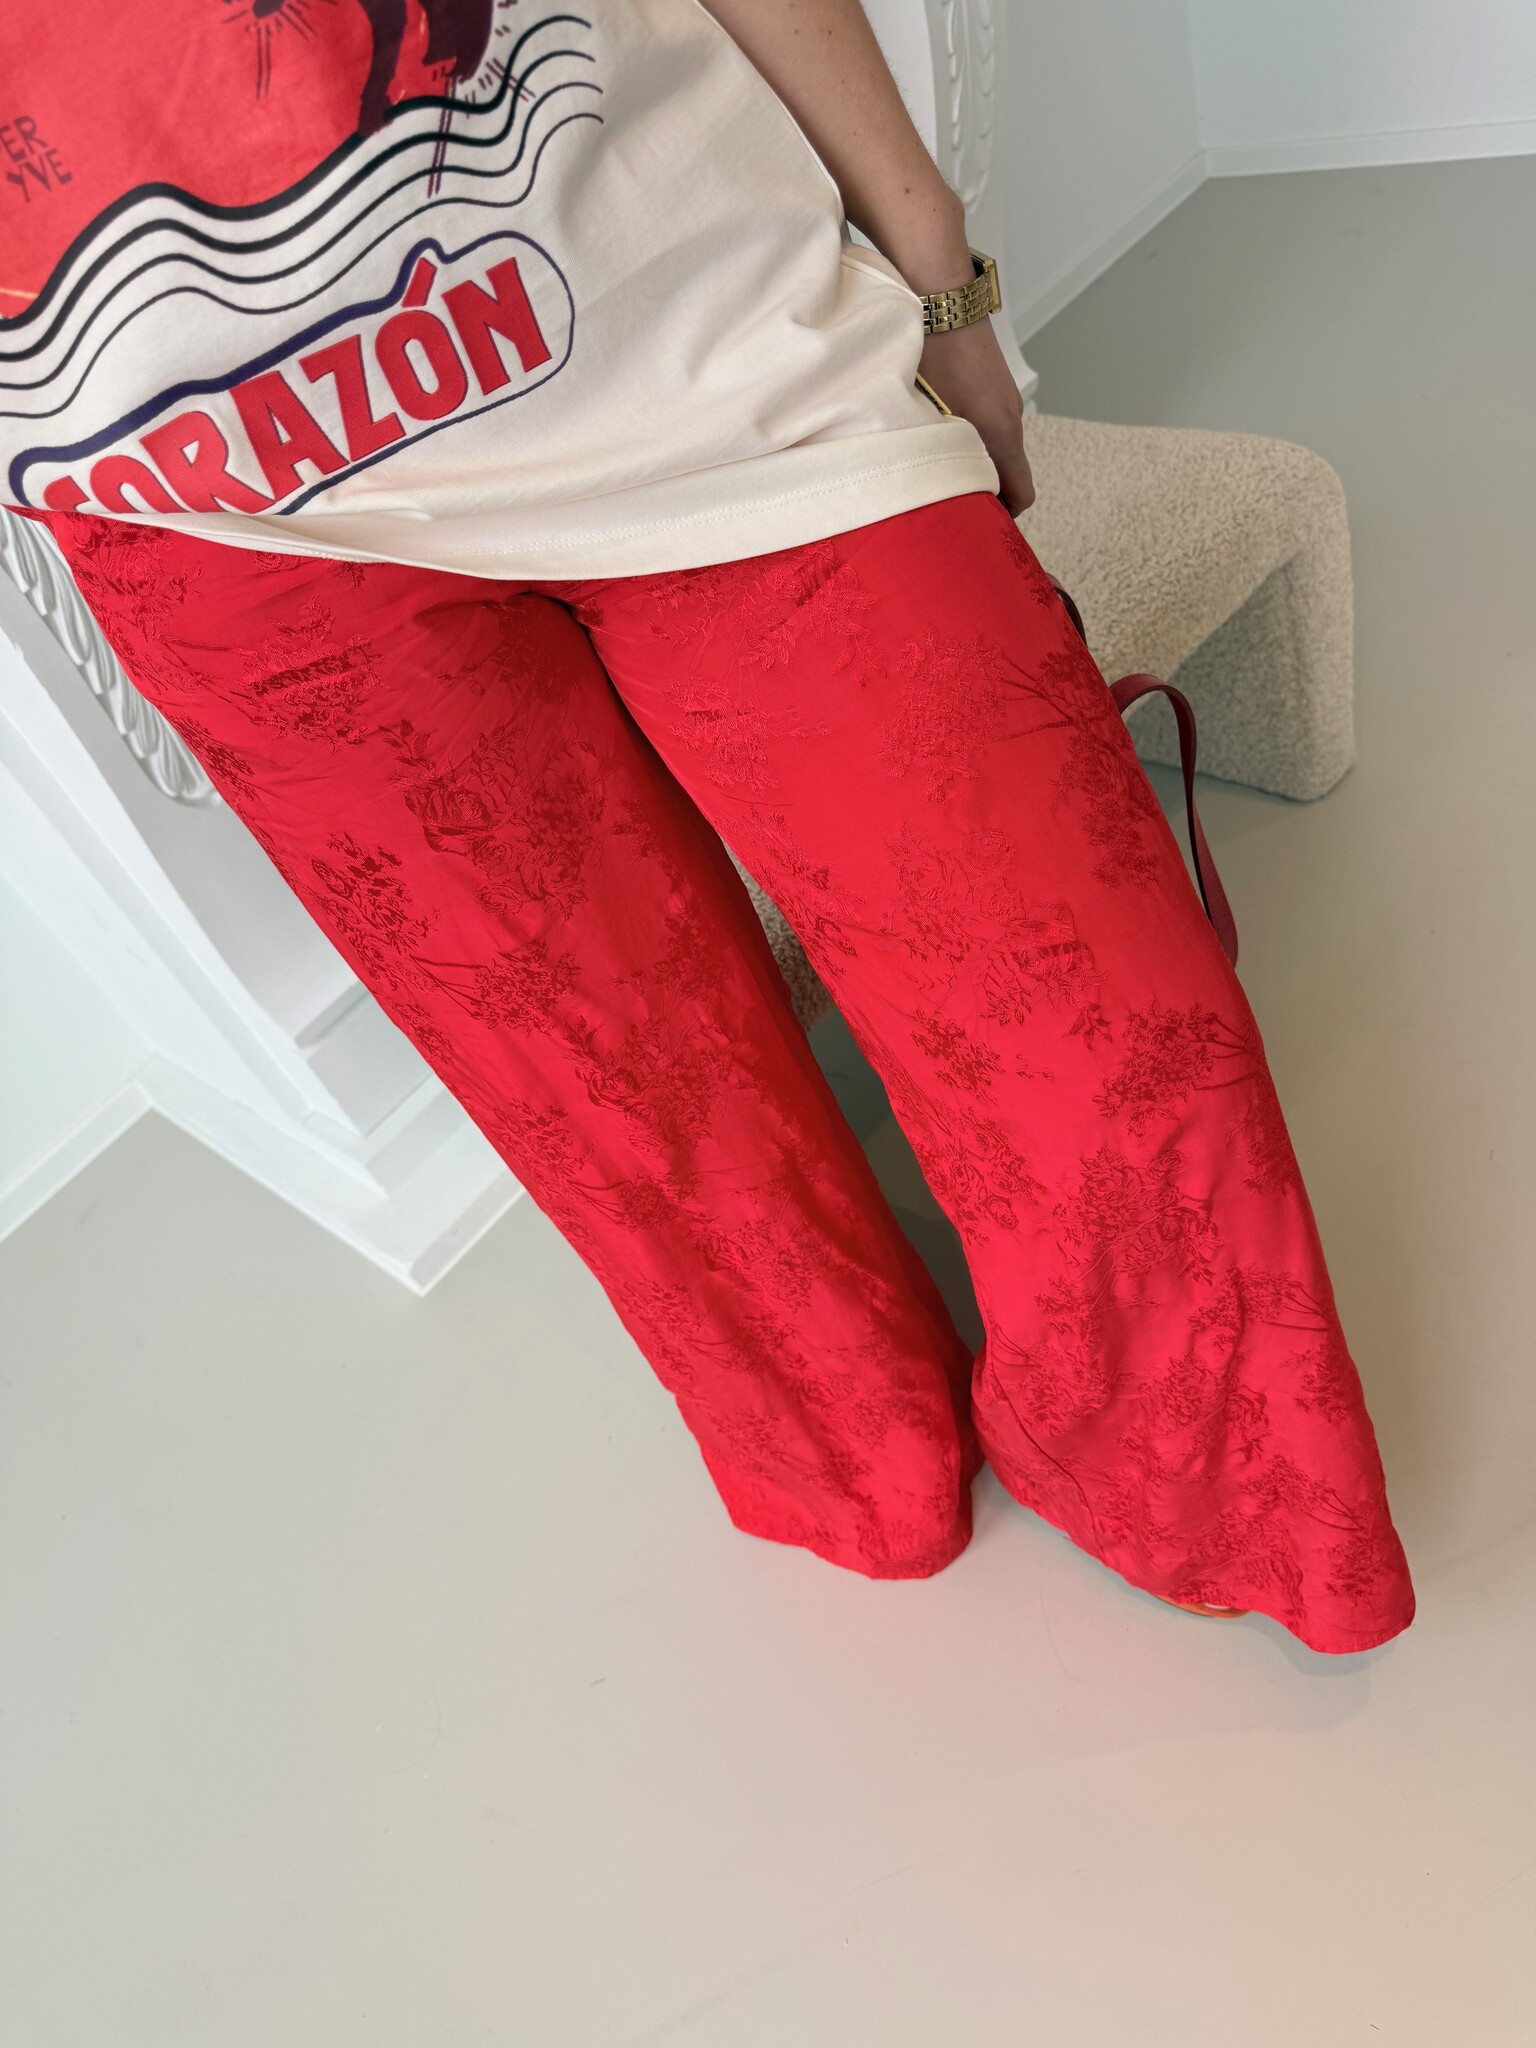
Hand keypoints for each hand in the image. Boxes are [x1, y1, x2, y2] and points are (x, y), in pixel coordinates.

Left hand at [918, 319, 1035, 514]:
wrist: (939, 296)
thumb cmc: (927, 356)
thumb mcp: (925, 419)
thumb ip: (936, 462)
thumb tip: (932, 496)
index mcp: (1001, 434)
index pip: (1021, 495)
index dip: (1001, 516)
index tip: (977, 523)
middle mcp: (1012, 417)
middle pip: (1009, 473)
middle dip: (984, 491)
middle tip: (947, 497)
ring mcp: (1006, 396)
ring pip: (998, 446)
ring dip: (977, 458)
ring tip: (938, 457)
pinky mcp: (996, 381)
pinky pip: (992, 420)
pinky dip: (975, 432)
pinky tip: (942, 424)